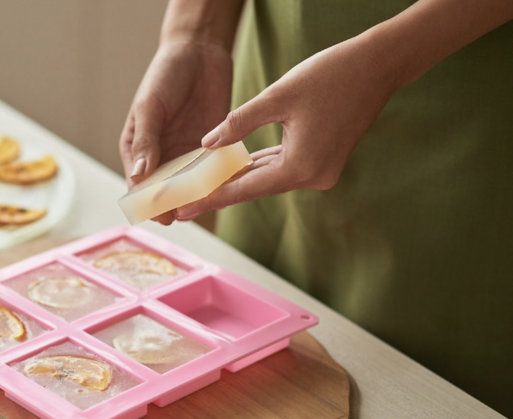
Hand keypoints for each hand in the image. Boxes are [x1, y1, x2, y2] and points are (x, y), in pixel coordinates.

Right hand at [119, 40, 232, 224]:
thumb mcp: (150, 106)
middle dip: (176, 204)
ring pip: (192, 185)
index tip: (161, 215)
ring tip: (209, 205)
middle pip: (167, 191)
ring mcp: (187, 153)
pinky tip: (229, 187)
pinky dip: (220, 180)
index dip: (149, 203)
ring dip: (200, 195)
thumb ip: (146, 140)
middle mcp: (162, 156)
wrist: (199, 52)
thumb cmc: (165, 74)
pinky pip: (215, 170)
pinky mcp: (212, 147)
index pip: (140, 185)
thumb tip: (138, 176)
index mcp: (138, 148)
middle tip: (189, 214)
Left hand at [174, 38, 399, 220]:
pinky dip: (259, 167)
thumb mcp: (277, 97)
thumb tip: (207, 144)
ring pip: (269, 178)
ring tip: (203, 186)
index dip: (211, 198)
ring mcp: (320, 172)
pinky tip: (236, 167)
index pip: (244, 189)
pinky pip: (283, 167)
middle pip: (255, 188)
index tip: (184, 209)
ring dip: (239, 179)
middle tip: (184, 202)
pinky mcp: (324, 161)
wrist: (377, 66)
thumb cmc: (329, 76)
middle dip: (220, 192)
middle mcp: (312, 177)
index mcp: (300, 167)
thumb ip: (238, 123)